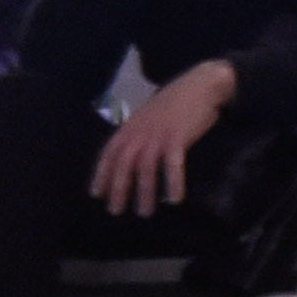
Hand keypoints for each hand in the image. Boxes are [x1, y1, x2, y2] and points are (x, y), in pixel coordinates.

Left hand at [90, 60, 239, 210]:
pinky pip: (173, 165)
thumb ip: (137, 133)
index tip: (96, 194)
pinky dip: (173, 183)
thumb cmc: (174, 102)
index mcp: (131, 126)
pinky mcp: (178, 137)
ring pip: (145, 168)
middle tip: (116, 211)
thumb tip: (128, 157)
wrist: (200, 85)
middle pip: (123, 164)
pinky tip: (175, 200)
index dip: (101, 174)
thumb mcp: (148, 115)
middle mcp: (140, 131)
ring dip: (144, 192)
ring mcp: (159, 134)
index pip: (109, 152)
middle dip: (118, 189)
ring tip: (145, 212)